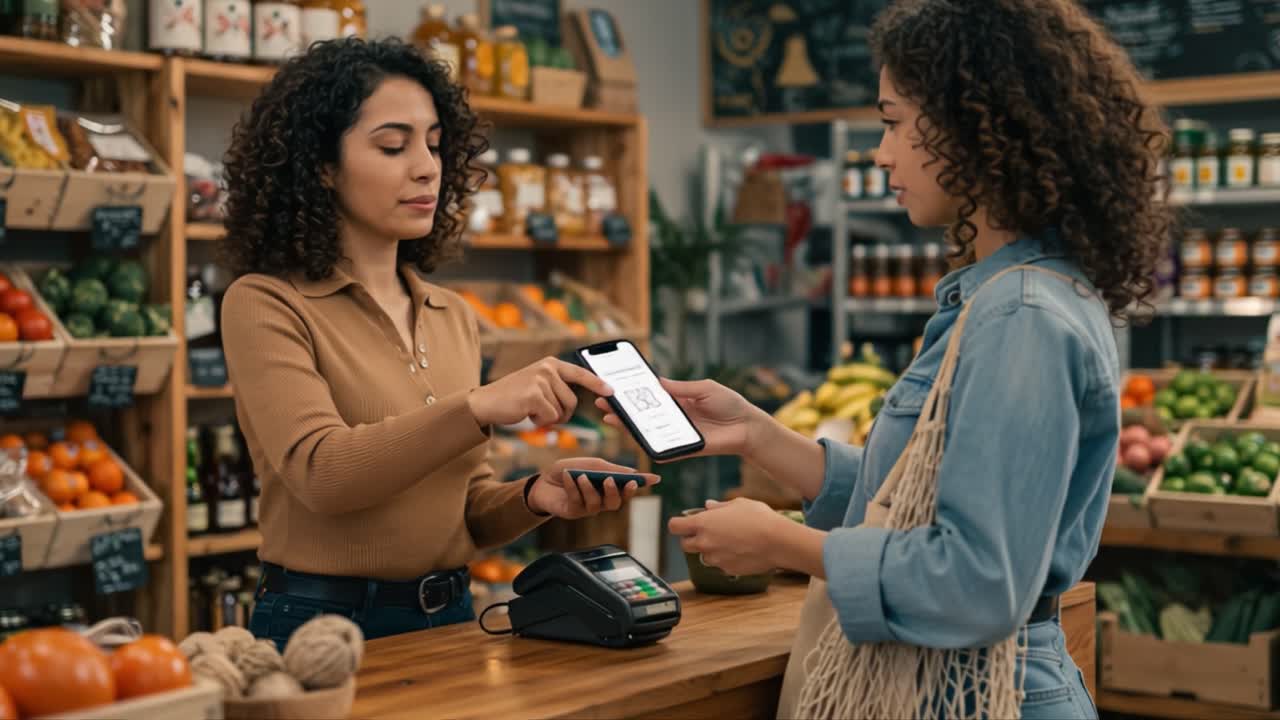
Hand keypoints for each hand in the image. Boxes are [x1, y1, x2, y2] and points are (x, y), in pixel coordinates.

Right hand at [469, 357, 612, 426]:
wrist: (485, 403)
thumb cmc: (513, 398)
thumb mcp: (536, 385)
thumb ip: (555, 387)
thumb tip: (575, 402)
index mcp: (550, 364)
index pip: (580, 373)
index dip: (597, 383)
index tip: (611, 391)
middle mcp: (547, 368)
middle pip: (572, 401)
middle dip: (561, 414)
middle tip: (541, 413)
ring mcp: (540, 380)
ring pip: (561, 411)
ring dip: (548, 418)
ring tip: (530, 410)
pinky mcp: (534, 395)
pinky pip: (551, 418)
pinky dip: (540, 422)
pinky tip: (526, 414)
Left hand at [527, 457, 659, 519]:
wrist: (542, 480)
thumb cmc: (568, 470)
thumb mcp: (590, 464)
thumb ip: (609, 469)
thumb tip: (632, 473)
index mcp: (608, 486)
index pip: (628, 487)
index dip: (642, 484)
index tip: (654, 479)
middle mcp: (601, 499)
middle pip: (616, 503)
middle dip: (615, 492)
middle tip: (610, 480)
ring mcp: (588, 508)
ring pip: (597, 504)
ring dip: (590, 488)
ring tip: (581, 476)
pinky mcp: (573, 512)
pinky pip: (579, 502)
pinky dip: (573, 487)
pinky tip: (568, 477)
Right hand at [594, 378, 764, 460]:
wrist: (748, 426)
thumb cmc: (729, 404)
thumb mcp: (704, 388)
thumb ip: (681, 388)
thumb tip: (657, 382)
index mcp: (677, 401)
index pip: (648, 398)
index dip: (631, 394)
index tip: (614, 388)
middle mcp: (673, 418)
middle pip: (642, 415)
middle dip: (622, 410)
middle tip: (602, 403)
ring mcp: (676, 434)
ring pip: (647, 432)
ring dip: (628, 427)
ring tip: (611, 419)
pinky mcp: (683, 449)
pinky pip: (663, 450)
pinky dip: (649, 447)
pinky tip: (634, 439)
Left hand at [667, 498, 785, 575]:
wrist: (778, 541)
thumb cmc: (759, 518)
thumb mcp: (738, 504)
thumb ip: (719, 507)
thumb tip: (708, 506)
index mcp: (703, 523)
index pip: (674, 527)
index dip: (678, 524)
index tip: (685, 523)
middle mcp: (705, 543)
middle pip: (684, 545)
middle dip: (692, 539)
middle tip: (707, 533)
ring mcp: (715, 559)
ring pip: (703, 556)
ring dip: (710, 550)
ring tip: (730, 541)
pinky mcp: (727, 570)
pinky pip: (720, 564)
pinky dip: (725, 559)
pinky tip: (740, 550)